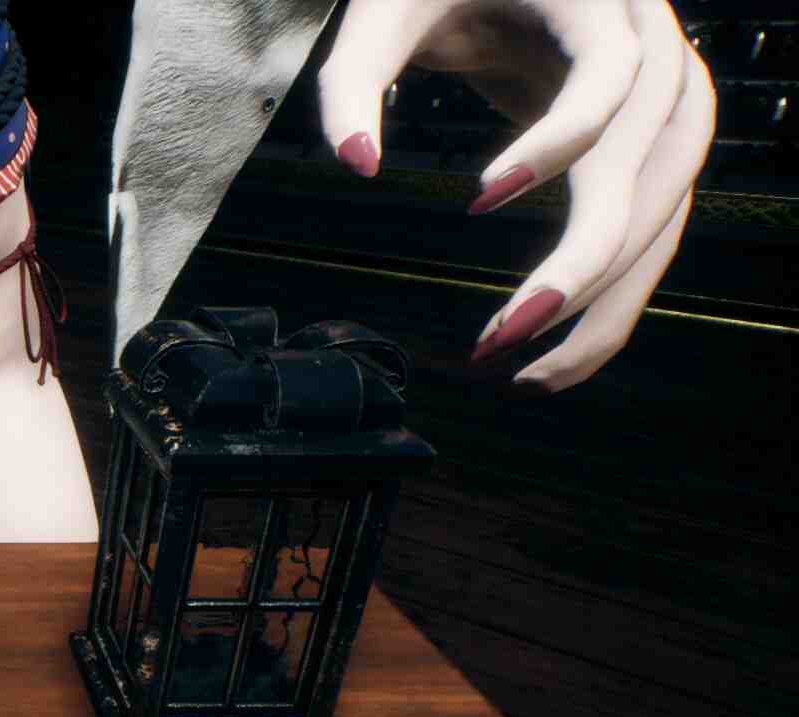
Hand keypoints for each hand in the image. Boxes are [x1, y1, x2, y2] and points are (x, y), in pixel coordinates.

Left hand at [316, 0, 714, 392]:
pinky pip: (652, 231)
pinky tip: (554, 356)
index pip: (611, 76)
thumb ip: (355, 81)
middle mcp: (660, 52)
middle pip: (652, 166)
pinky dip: (611, 298)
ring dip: (609, 303)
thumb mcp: (386, 13)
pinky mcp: (649, 151)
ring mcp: (668, 105)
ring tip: (531, 373)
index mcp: (603, 3)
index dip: (557, 142)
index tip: (477, 197)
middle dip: (585, 261)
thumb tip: (355, 165)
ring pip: (667, 213)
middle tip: (505, 332)